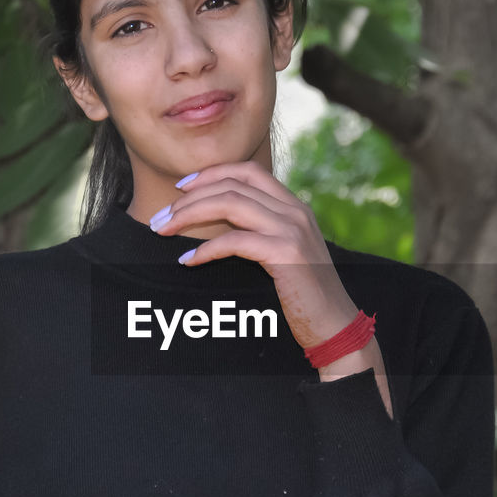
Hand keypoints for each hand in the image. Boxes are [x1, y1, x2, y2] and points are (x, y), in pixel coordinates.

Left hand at [149, 161, 393, 415]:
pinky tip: (187, 261)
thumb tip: (215, 223)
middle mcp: (295, 211)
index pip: (248, 171)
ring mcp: (292, 229)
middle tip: (160, 217)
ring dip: (189, 215)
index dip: (211, 173)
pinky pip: (234, 241)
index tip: (181, 187)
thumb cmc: (304, 295)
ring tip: (164, 230)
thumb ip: (259, 232)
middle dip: (189, 198)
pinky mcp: (286, 253)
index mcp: (294, 206)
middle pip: (232, 185)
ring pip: (230, 204)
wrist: (335, 325)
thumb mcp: (283, 254)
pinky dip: (205, 250)